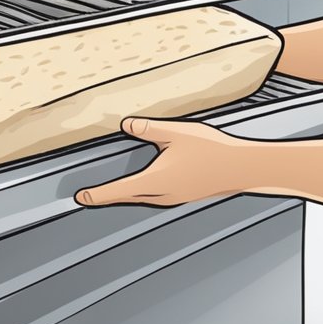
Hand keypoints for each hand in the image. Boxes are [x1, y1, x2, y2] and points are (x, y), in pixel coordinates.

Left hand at [74, 117, 251, 207]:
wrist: (242, 167)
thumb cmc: (211, 150)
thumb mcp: (176, 132)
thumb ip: (148, 128)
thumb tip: (125, 124)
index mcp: (155, 181)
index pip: (118, 191)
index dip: (97, 194)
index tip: (80, 197)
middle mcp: (162, 195)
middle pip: (127, 198)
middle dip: (108, 197)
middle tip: (90, 196)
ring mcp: (174, 197)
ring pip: (142, 200)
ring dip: (125, 196)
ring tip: (112, 193)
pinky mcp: (184, 195)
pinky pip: (155, 198)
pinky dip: (142, 194)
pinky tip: (144, 187)